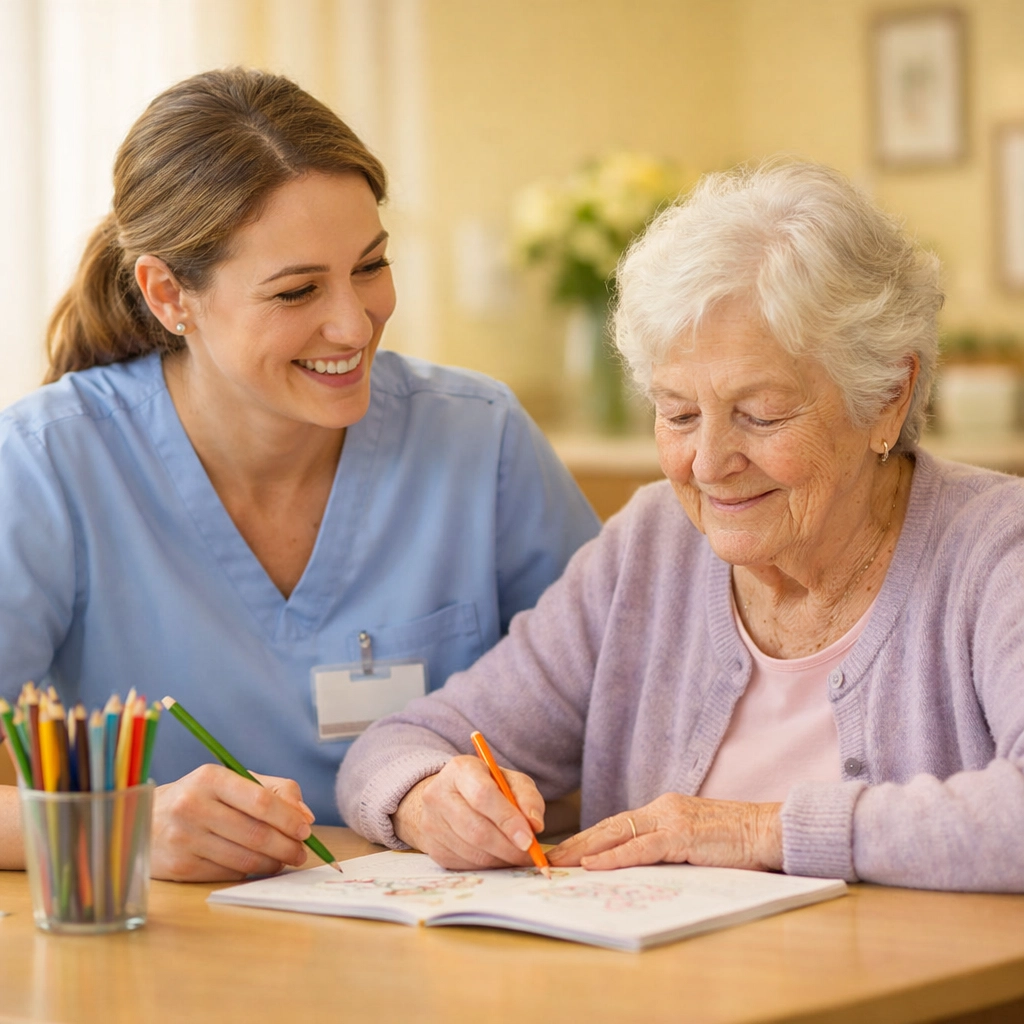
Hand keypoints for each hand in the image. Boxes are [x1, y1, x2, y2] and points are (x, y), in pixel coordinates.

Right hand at [151, 764, 315, 880]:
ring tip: (284, 860)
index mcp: (210, 778)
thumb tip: (305, 815)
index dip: (288, 818)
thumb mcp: (233, 781)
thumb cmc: (201, 798)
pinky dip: (249, 871)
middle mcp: (193, 806)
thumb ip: (275, 790)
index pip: (260, 800)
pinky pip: (227, 873)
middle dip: (286, 846)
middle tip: (301, 853)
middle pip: (255, 833)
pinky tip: (255, 865)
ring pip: (244, 858)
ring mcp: (184, 838)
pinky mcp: (180, 867)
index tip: (305, 830)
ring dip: (273, 863)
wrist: (143, 820)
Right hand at [391, 755, 545, 869]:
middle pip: (476, 829)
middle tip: (530, 855)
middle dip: (508, 847)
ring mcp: (431, 823)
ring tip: (516, 854)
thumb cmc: (486, 786)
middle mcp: (438, 795)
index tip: (529, 839)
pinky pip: (466, 864)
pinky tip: (498, 856)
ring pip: (473, 852)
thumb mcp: (509, 780)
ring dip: (501, 858)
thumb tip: (535, 825)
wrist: (447, 797)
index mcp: (460, 770)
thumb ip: (527, 797)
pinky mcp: (433, 848)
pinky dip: (489, 865)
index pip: (483, 795)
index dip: (508, 820)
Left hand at [548, 793, 782, 871]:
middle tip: (550, 856)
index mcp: (665, 810)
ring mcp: (672, 819)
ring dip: (585, 849)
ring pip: (618, 833)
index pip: (619, 824)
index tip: (567, 850)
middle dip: (578, 842)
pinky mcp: (683, 834)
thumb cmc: (739, 844)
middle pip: (610, 825)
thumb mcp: (697, 844)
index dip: (590, 837)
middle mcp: (663, 808)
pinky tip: (593, 865)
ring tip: (560, 861)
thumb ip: (670, 850)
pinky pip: (641, 848)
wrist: (770, 831)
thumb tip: (641, 870)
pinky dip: (614, 856)